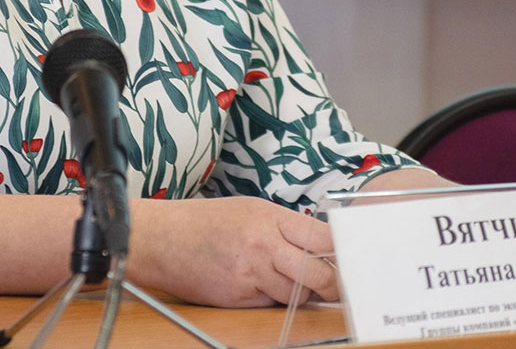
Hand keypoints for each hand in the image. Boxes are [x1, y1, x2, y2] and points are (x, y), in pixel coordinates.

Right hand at [128, 195, 336, 307]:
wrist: (162, 237)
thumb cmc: (204, 222)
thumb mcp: (249, 210)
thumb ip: (283, 227)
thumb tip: (318, 246)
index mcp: (270, 216)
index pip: (323, 237)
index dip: (343, 254)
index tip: (353, 261)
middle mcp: (265, 243)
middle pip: (318, 273)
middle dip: (333, 286)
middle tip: (337, 289)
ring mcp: (252, 272)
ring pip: (297, 295)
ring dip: (301, 295)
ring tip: (290, 284)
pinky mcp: (239, 297)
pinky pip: (271, 305)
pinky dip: (273, 302)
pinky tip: (261, 288)